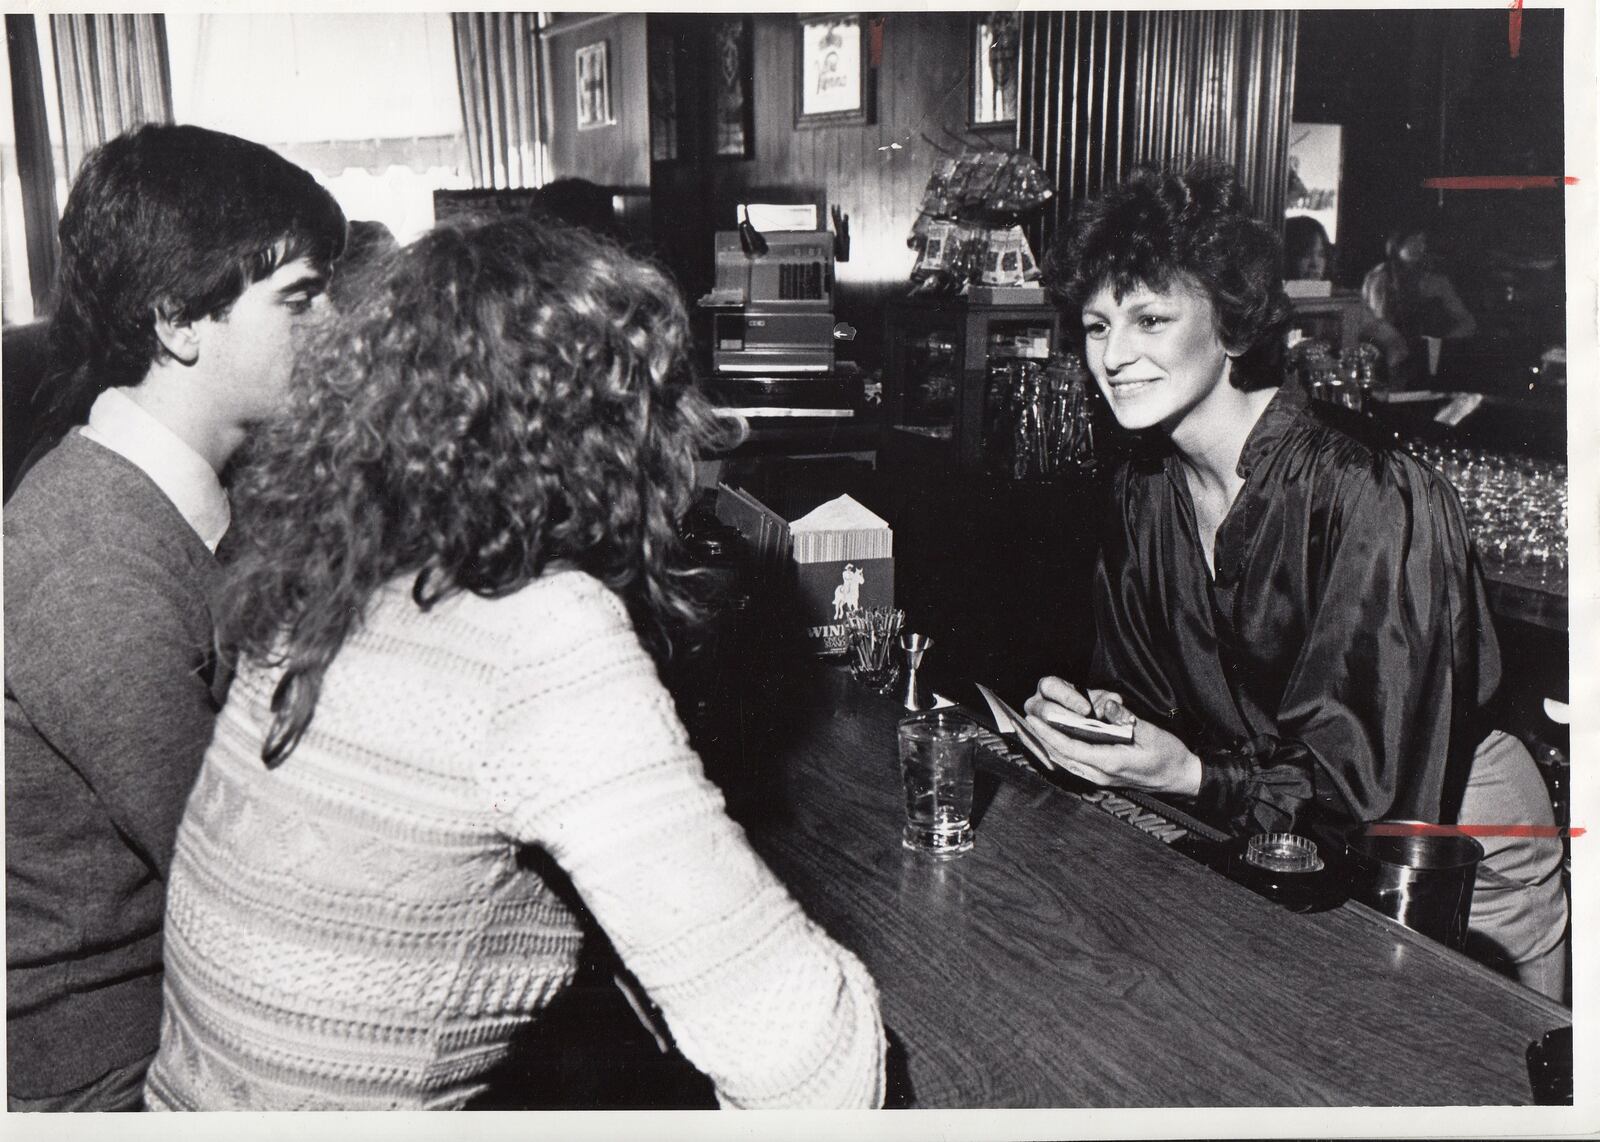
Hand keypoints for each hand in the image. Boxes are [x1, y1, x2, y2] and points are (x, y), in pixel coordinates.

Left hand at [1023, 677, 1200, 795]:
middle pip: (1060, 756)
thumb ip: (1126, 719)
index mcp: (1109, 763)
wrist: (1181, 777)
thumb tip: (1106, 705)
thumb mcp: (1150, 732)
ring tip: (1031, 728)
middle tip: (1024, 720)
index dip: (1049, 733)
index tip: (1034, 719)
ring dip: (1046, 745)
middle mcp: (1099, 775)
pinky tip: (1050, 741)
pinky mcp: (1101, 777)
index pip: (1069, 748)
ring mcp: (1099, 779)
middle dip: (1040, 738)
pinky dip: (1058, 752)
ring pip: (1063, 762)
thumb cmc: (1168, 755)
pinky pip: (1072, 764)